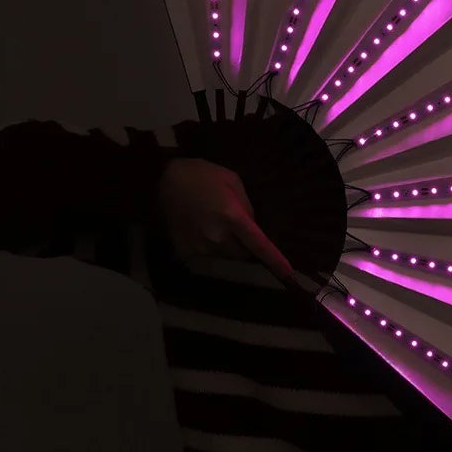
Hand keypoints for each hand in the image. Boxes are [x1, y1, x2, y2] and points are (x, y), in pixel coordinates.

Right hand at [156, 157, 294, 282]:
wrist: (162, 178)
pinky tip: (200, 229)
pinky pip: (207, 256)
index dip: (276, 261)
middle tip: (235, 228)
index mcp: (232, 217)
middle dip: (244, 246)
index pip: (259, 245)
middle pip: (243, 255)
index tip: (289, 276)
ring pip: (225, 256)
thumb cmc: (203, 175)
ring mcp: (200, 247)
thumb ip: (247, 208)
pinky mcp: (185, 251)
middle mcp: (217, 237)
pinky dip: (208, 247)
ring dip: (226, 246)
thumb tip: (254, 228)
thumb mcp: (233, 182)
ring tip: (213, 224)